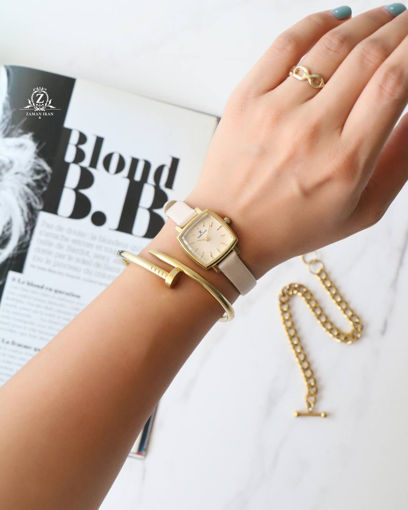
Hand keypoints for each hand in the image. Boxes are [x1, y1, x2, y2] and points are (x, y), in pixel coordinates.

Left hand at [186, 5, 407, 278]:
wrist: (231, 230)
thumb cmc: (293, 226)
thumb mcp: (360, 212)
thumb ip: (397, 162)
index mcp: (344, 162)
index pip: (394, 83)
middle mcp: (311, 131)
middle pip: (368, 55)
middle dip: (399, 29)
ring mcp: (274, 111)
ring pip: (330, 44)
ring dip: (366, 21)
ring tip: (383, 16)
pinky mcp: (246, 99)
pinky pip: (285, 45)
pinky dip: (316, 22)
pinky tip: (336, 18)